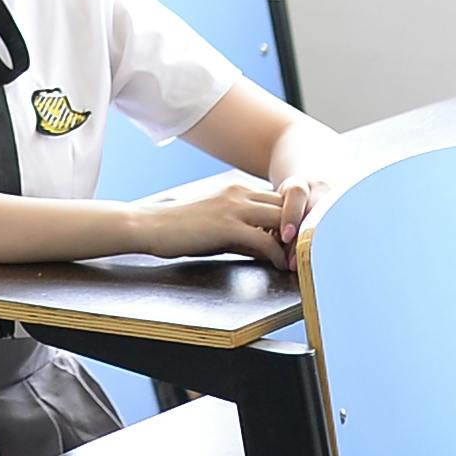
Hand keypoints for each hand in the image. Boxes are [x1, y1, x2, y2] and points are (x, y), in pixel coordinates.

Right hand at [133, 177, 305, 267]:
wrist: (149, 226)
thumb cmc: (178, 228)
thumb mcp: (217, 224)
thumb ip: (243, 231)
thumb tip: (266, 248)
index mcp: (236, 189)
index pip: (278, 199)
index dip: (292, 218)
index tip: (297, 239)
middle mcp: (239, 193)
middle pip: (286, 205)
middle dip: (300, 226)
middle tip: (306, 249)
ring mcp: (234, 208)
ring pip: (282, 219)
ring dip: (294, 241)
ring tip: (298, 260)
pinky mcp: (228, 227)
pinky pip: (266, 240)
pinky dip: (277, 254)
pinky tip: (279, 265)